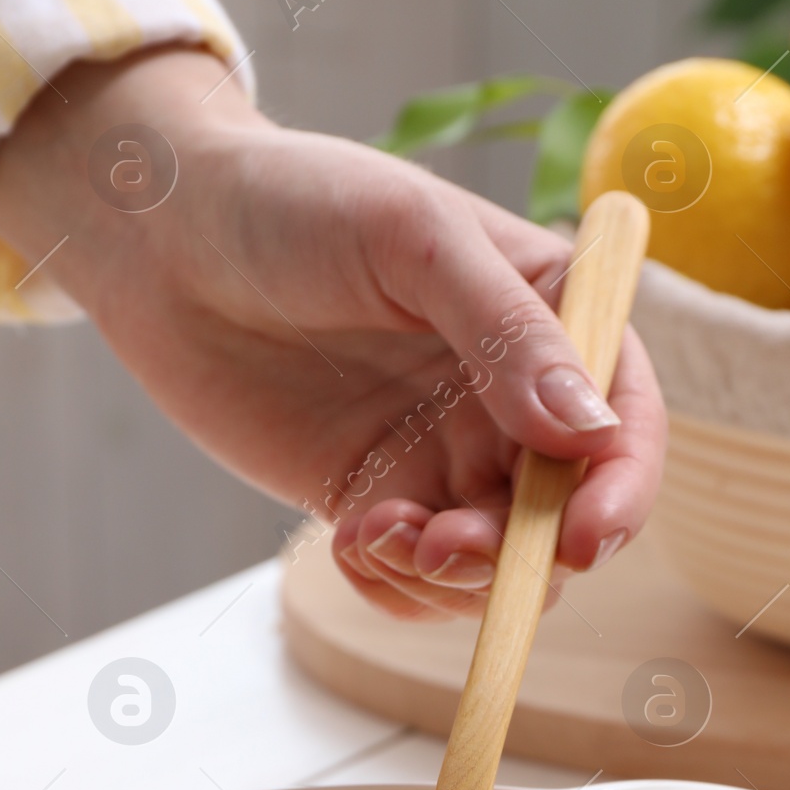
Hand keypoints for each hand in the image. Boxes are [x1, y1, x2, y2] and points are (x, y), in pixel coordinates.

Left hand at [0, 47, 665, 619]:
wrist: (164, 236)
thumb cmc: (295, 203)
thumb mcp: (413, 242)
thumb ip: (507, 335)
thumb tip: (592, 433)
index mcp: (551, 317)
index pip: (626, 419)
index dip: (622, 488)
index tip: (585, 538)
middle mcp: (512, 398)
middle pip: (565, 515)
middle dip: (520, 555)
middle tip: (443, 546)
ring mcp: (443, 457)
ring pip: (496, 567)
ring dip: (451, 580)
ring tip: (374, 535)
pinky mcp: (375, 500)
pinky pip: (416, 581)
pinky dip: (395, 587)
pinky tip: (348, 543)